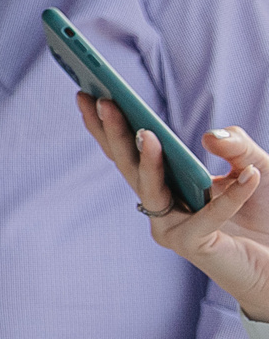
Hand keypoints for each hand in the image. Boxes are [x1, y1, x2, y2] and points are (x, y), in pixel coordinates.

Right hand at [78, 98, 268, 320]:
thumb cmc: (267, 214)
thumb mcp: (257, 164)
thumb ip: (236, 145)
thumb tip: (207, 137)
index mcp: (166, 184)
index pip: (128, 151)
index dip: (106, 125)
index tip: (87, 93)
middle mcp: (160, 206)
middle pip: (128, 166)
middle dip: (114, 133)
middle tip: (103, 101)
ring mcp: (171, 228)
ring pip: (150, 189)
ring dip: (147, 161)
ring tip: (147, 133)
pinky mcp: (193, 246)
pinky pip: (208, 215)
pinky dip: (231, 196)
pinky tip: (252, 176)